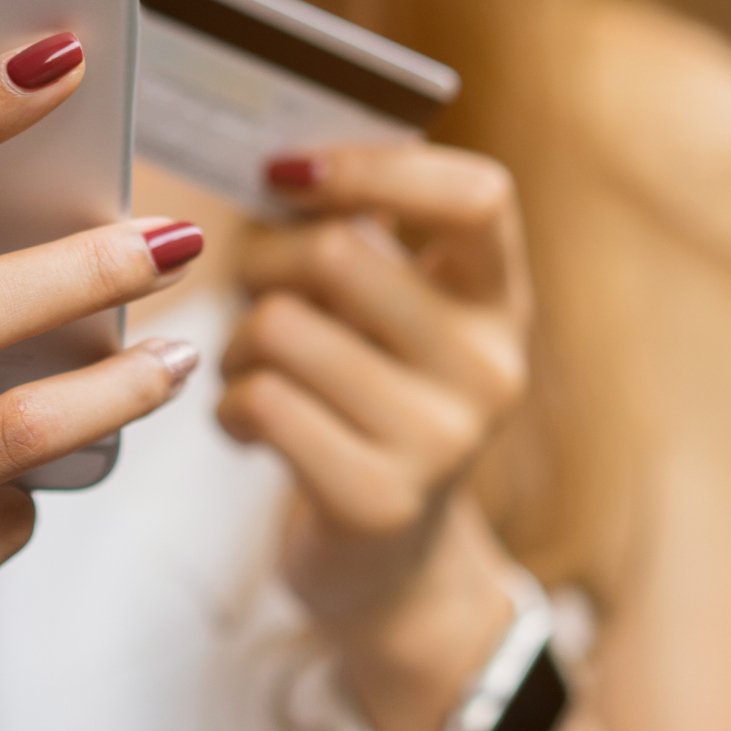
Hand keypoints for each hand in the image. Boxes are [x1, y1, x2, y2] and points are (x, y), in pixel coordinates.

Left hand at [217, 145, 532, 701]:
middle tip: (250, 286)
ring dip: (236, 342)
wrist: (392, 569)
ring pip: (282, 328)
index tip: (290, 174)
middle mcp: (491, 368)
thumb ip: (361, 234)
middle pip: (341, 256)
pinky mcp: (378, 499)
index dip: (375, 167)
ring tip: (249, 368)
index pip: (479, 196)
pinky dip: (230, 404)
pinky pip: (262, 402)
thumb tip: (276, 160)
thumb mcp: (395, 317)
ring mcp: (442, 439)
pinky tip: (246, 421)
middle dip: (262, 259)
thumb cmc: (371, 404)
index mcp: (501, 300)